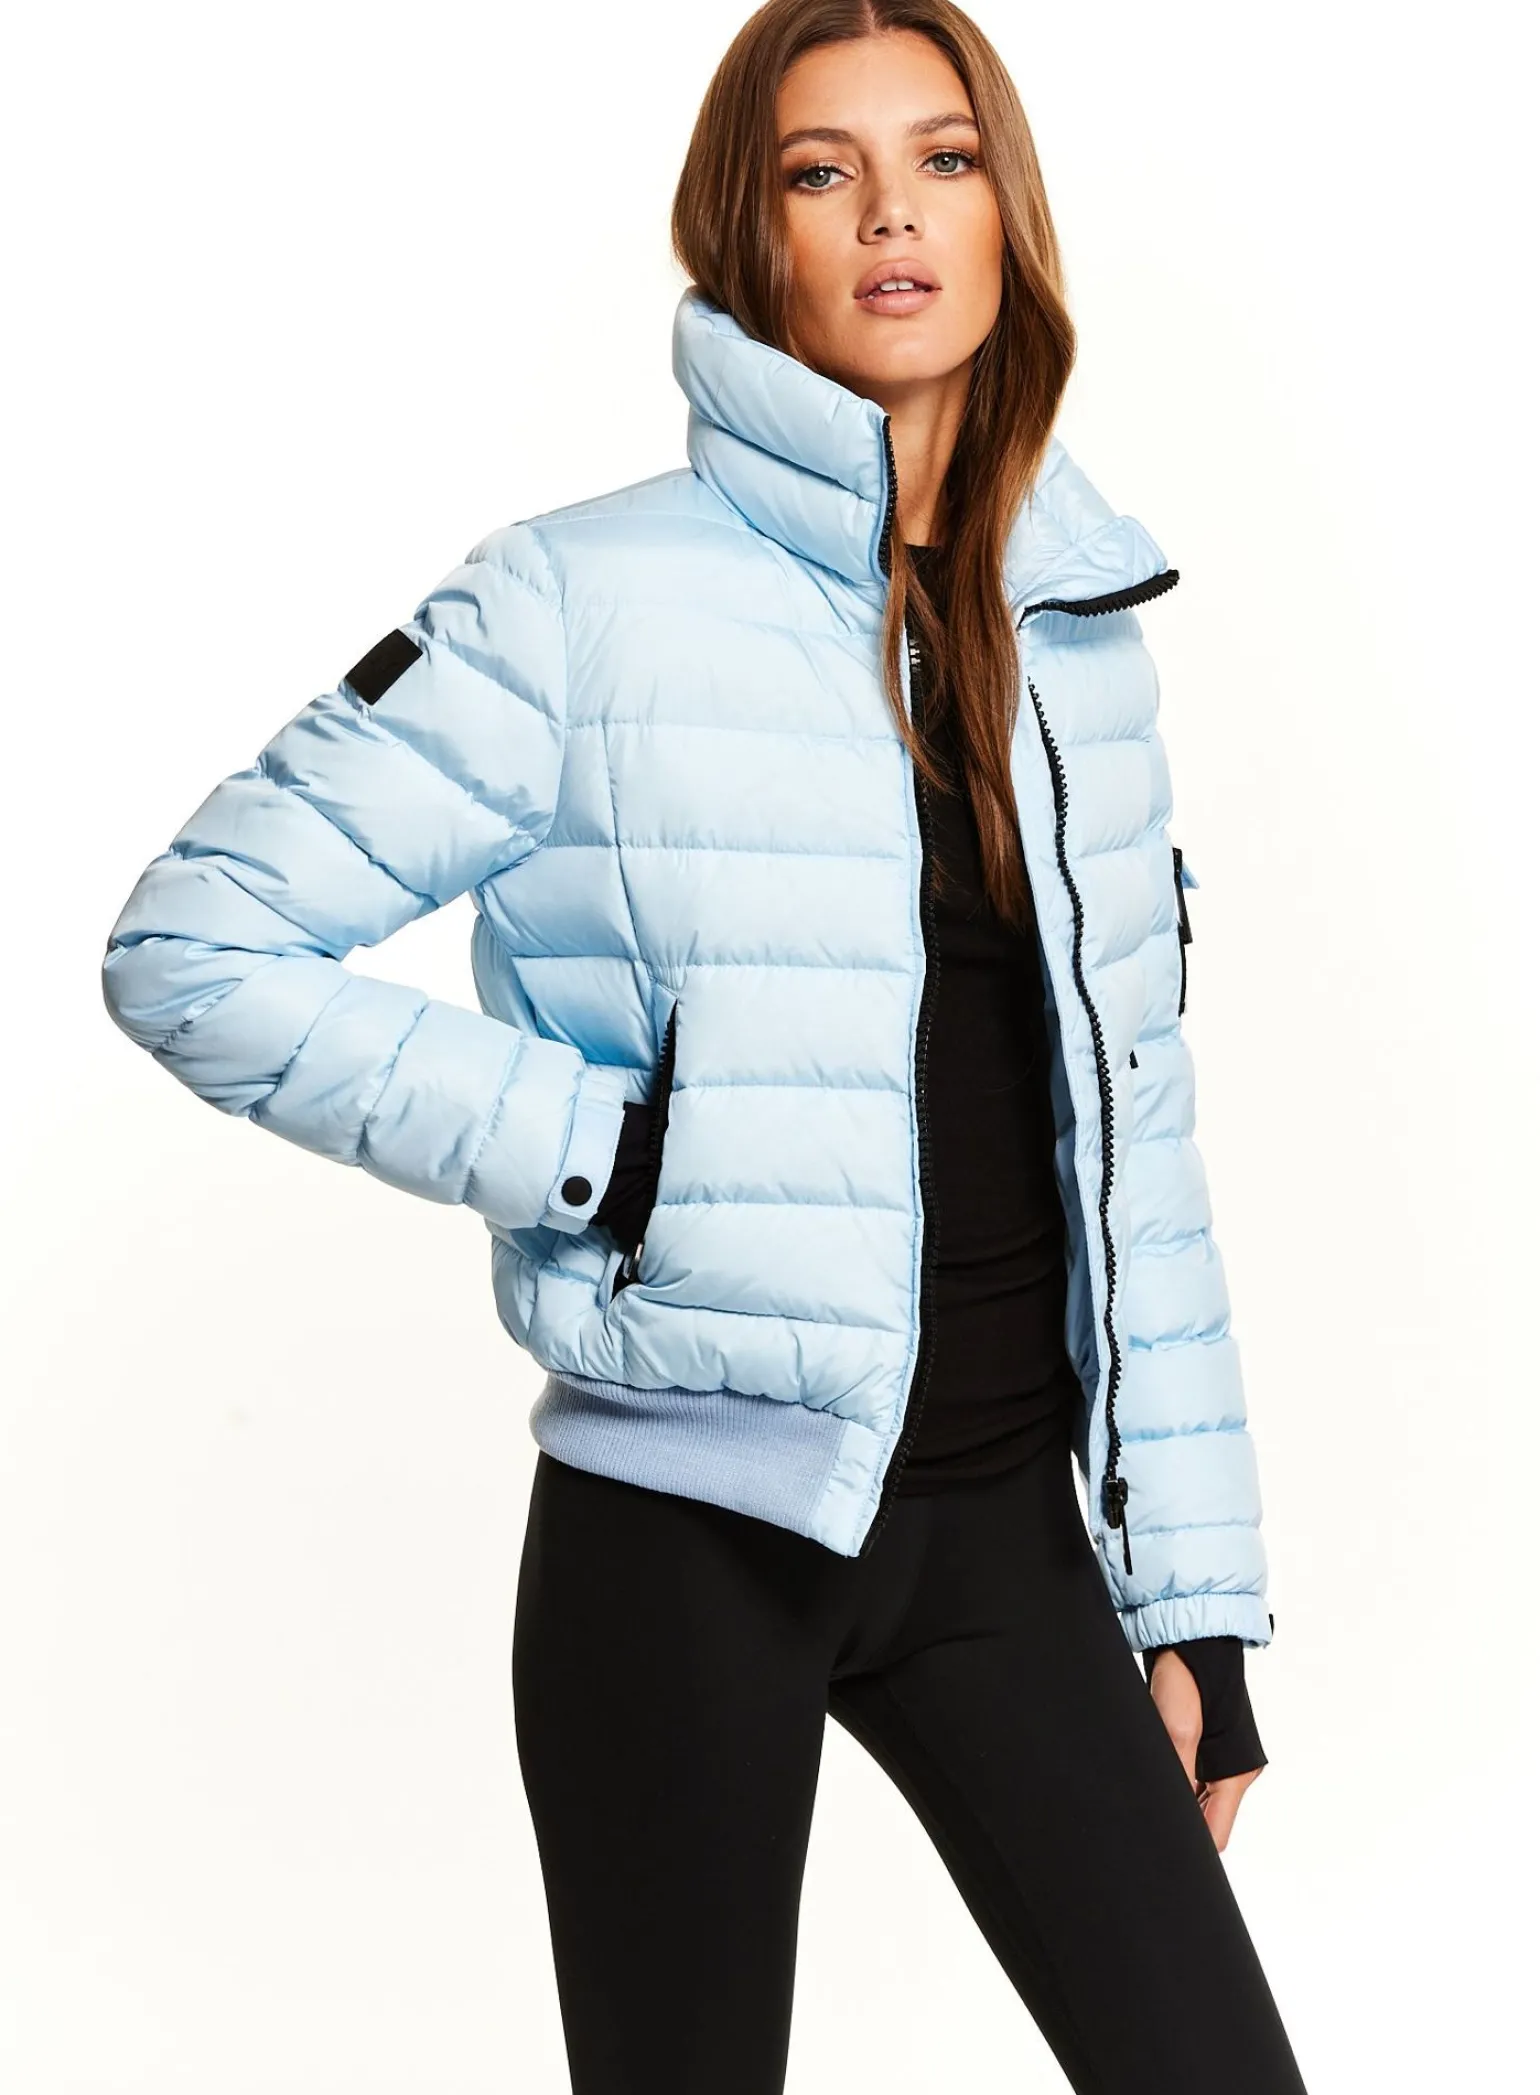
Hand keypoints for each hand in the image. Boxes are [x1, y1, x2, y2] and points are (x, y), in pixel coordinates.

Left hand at [1146, 1648, 1263, 1852]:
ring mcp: (1220, 1761)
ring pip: (1198, 1803)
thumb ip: (1178, 1778)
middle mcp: (1233, 1773)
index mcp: (1236, 1776)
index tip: (1164, 1845)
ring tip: (1150, 1797)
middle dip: (1182, 1824)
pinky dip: (1175, 1786)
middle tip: (1150, 1820)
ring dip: (1177, 1802)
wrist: (1187, 1644)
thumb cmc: (1186, 1681)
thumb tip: (1168, 1816)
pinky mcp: (1203, 1748)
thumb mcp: (1177, 1733)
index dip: (1193, 1846)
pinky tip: (1155, 1778)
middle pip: (1209, 1821)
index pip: (1217, 1834)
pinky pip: (1191, 1782)